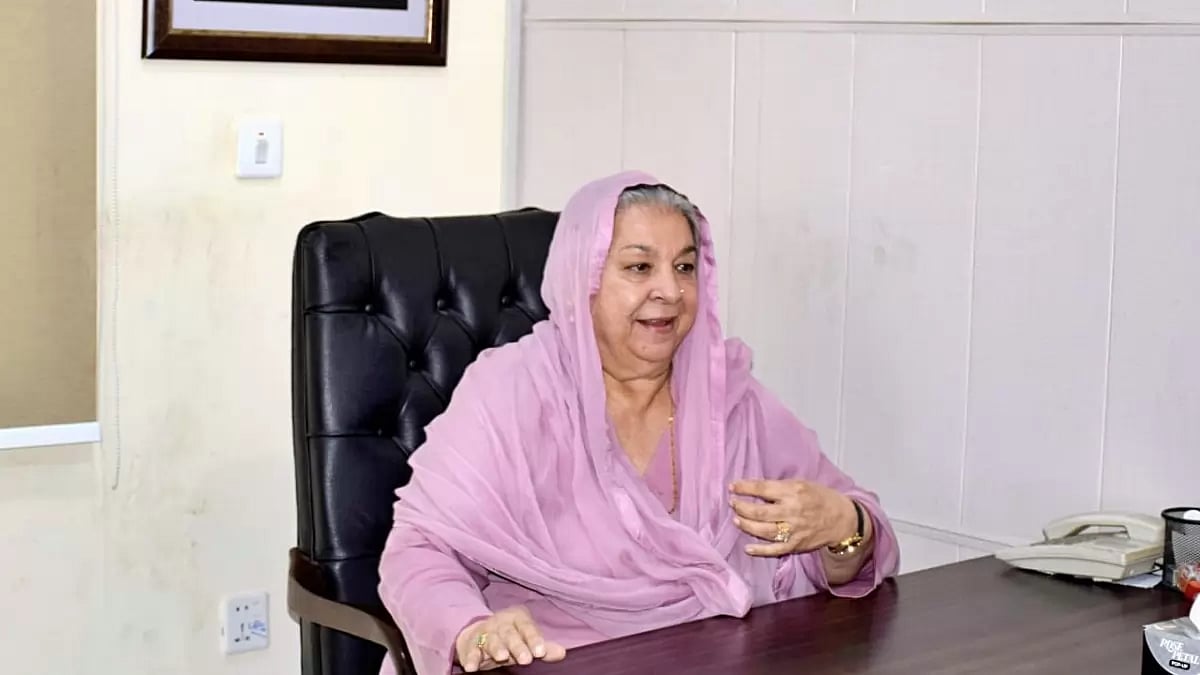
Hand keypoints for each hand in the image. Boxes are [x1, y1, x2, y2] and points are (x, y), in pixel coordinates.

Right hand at [455, 605, 566, 671]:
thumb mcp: (526, 641)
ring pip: (491, 639)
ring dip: (496, 648)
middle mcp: (500, 623)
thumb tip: (562, 653)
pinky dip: (471, 658)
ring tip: (502, 657)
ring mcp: (485, 632)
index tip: (540, 652)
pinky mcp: (470, 643)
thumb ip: (543, 647)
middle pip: (510, 633)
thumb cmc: (510, 638)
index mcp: (517, 618)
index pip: (527, 627)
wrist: (478, 633)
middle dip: (517, 646)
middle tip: (525, 659)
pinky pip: (471, 650)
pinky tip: (472, 667)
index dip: (534, 639)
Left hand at [729, 479, 856, 556]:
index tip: (732, 486)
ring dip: (747, 525)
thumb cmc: (820, 498)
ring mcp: (794, 530)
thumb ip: (780, 487)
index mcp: (794, 492)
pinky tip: (748, 548)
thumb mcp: (802, 484)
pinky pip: (775, 550)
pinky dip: (760, 550)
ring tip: (736, 519)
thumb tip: (754, 488)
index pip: (763, 489)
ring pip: (764, 530)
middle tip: (733, 503)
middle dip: (742, 507)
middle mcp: (793, 511)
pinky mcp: (796, 545)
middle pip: (760, 511)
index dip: (745, 487)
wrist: (842, 519)